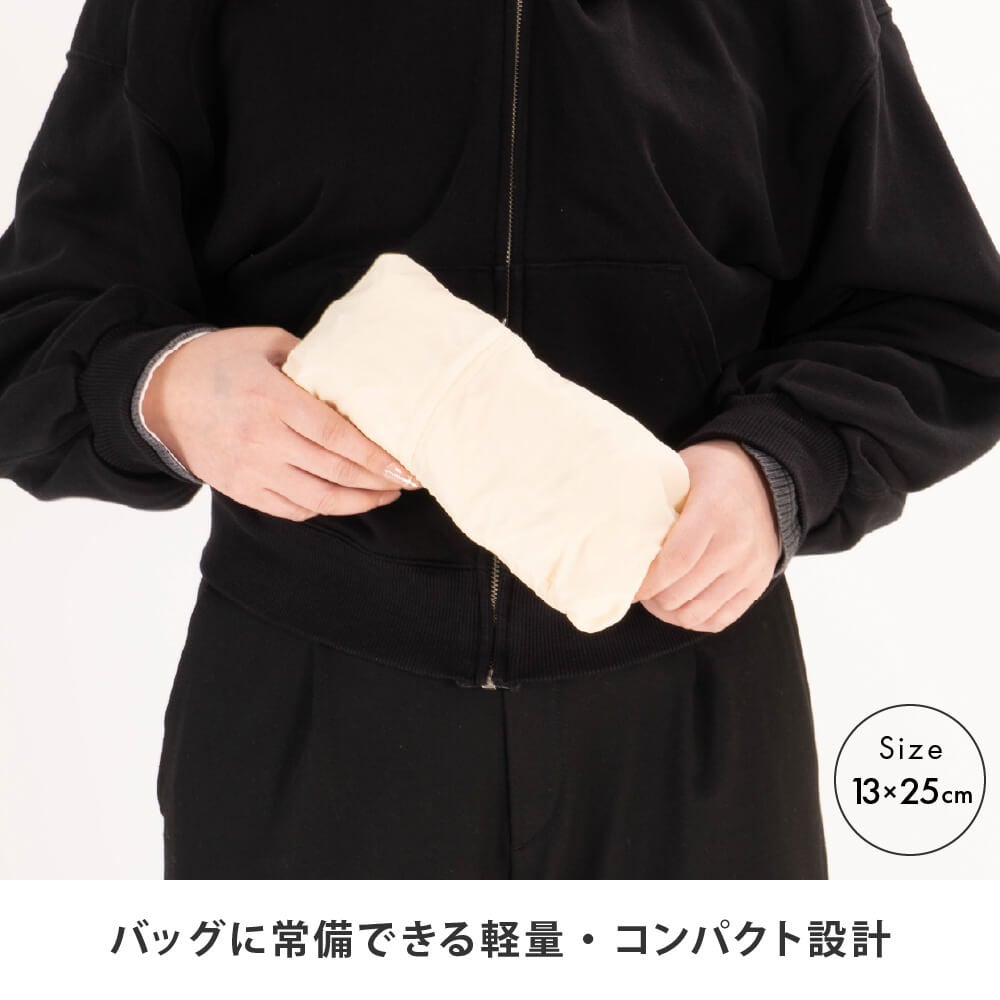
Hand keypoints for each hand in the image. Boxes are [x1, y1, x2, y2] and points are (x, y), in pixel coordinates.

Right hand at [140, 325, 422, 519]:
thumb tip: (356, 379)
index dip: (377, 456)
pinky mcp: (241, 490)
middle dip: (378, 482)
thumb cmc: (219, 362)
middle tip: (407, 482)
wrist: (159, 393)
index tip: (406, 466)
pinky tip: (344, 500)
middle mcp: (263, 440)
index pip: (337, 436)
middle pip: (335, 471)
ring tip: (384, 495)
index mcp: (272, 399)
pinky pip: (292, 509)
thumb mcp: (266, 343)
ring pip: (318, 498)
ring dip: (358, 502)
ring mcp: (251, 470)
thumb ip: (312, 361)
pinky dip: (323, 507)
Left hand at [633, 439, 780, 632]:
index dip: (646, 582)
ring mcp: (750, 568)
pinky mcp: (757, 584)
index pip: (676, 562)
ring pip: (697, 613)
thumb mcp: (682, 470)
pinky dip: (694, 619)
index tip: (628, 584)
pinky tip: (680, 604)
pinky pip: (719, 620)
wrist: (764, 478)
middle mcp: (737, 544)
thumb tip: (613, 524)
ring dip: (669, 611)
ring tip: (657, 596)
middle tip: (638, 588)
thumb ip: (654, 497)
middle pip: (681, 592)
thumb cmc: (712, 473)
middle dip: (651, 597)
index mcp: (714, 511)